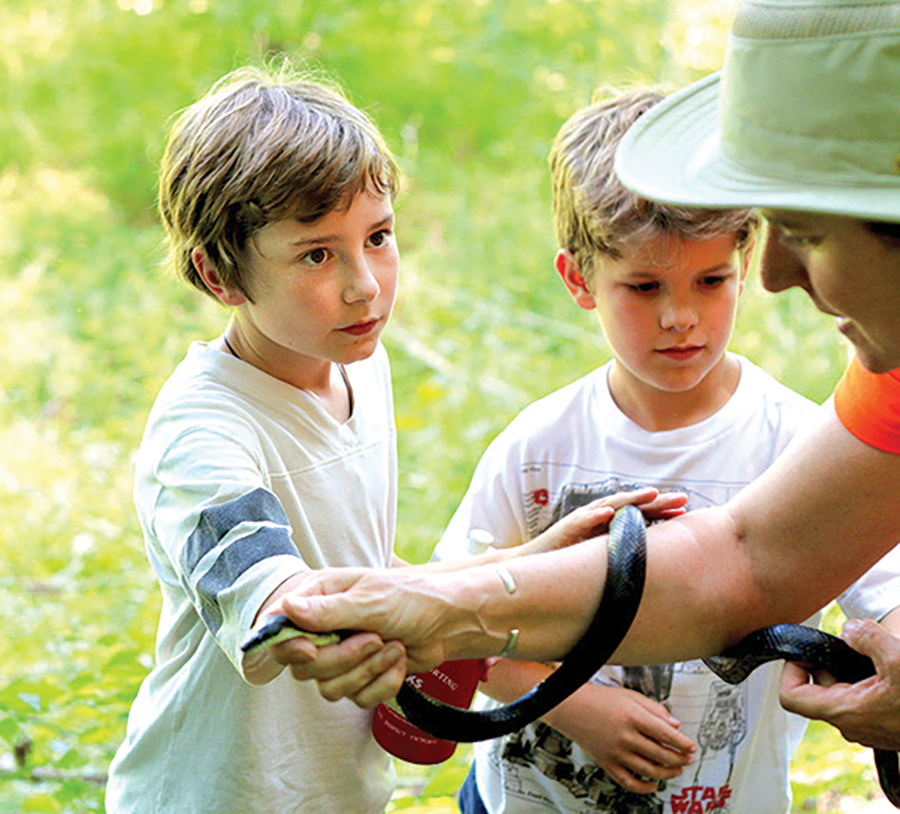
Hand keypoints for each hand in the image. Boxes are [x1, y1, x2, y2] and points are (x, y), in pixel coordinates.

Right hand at [270, 565, 481, 703]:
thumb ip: (327, 610)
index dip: (288, 646)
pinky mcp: (361, 677)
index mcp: (320, 598)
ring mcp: (342, 655)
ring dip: (368, 670)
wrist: (449, 620)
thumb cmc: (412, 597)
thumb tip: (286, 608)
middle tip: (375, 638)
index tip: (311, 650)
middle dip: (344, 659)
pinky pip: (357, 698)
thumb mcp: (370, 599)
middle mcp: (324, 628)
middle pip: (305, 667)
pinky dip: (383, 683)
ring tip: (393, 646)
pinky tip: (399, 660)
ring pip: (330, 688)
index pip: (279, 629)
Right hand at [523, 487, 687, 555]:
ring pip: (609, 506)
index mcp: (608, 525)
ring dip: (630, 500)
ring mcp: (582, 521)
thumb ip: (621, 556)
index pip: (639, 515)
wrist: (533, 567)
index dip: (660, 511)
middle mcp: (597, 518)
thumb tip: (648, 568)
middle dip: (656, 501)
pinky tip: (608, 512)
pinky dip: (595, 515)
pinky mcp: (565, 529)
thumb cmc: (568, 563)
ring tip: (651, 495)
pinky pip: (582, 520)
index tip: (685, 511)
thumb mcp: (601, 560)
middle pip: (630, 506)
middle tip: (682, 498)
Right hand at [549, 684, 695, 793]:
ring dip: (667, 773)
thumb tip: (675, 725)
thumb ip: (654, 709)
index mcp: (633, 717)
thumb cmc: (599, 698)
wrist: (570, 706)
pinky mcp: (606, 763)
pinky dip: (644, 788)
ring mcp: (616, 752)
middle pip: (661, 755)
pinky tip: (654, 785)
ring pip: (649, 771)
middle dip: (679, 759)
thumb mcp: (630, 695)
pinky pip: (629, 782)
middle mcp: (625, 736)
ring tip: (676, 770)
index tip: (692, 747)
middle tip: (687, 759)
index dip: (683, 744)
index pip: (667, 735)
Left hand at [780, 619, 899, 750]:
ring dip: (846, 669)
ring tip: (869, 652)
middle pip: (815, 690)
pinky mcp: (885, 724)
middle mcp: (852, 724)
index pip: (790, 697)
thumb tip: (849, 629)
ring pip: (839, 693)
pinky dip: (864, 679)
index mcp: (845, 712)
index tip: (805, 650)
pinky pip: (862, 698)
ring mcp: (869, 727)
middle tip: (844, 643)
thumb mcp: (899, 658)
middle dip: (824, 662)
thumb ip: (867, 638)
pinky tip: (884, 667)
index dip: (790, 669)